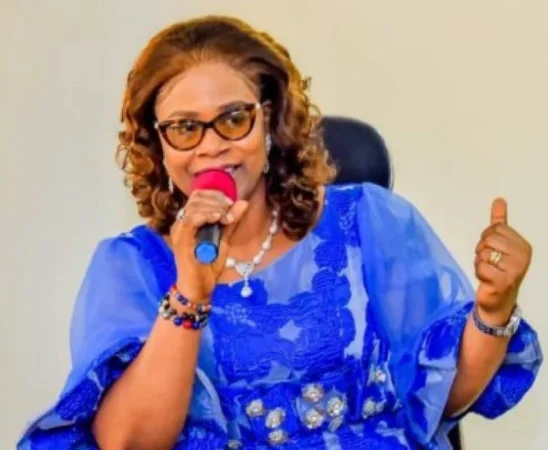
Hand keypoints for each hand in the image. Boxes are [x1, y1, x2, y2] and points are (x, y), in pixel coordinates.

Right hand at [170, 190, 248, 301]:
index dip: (216, 194)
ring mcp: (180, 231)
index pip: (199, 195)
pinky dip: (205, 215)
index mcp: (189, 220)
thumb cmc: (208, 265)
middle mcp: (181, 222)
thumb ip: (231, 222)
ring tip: (225, 217)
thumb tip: (243, 202)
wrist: (198, 288)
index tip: (231, 203)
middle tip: (229, 211)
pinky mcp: (181, 240)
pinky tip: (218, 219)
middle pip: (196, 197)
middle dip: (217, 200)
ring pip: (194, 206)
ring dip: (213, 207)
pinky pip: (190, 220)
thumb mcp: (224, 239)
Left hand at [474, 198, 531, 322]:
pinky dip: (478, 271)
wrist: (498, 300)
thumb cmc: (498, 270)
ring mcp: (514, 269)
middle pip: (488, 239)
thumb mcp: (500, 244)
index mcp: (523, 245)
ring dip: (480, 261)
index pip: (495, 228)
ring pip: (483, 252)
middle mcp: (523, 256)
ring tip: (489, 270)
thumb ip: (499, 222)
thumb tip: (499, 200)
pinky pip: (480, 266)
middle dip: (482, 249)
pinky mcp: (503, 281)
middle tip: (489, 261)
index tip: (494, 251)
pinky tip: (486, 278)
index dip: (487, 238)